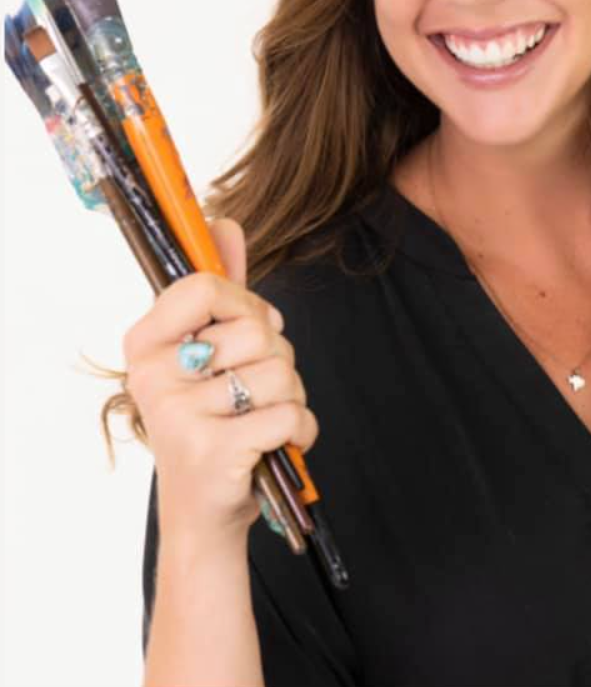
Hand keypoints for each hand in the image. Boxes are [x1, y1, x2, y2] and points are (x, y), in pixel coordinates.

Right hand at [122, 218, 318, 546]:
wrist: (201, 513)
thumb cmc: (210, 421)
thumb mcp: (208, 352)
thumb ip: (220, 290)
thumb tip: (224, 222)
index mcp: (145, 343)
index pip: (207, 286)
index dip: (246, 304)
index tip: (246, 328)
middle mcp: (153, 375)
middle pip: (259, 331)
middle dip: (278, 358)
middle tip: (252, 390)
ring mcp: (179, 414)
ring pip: (281, 372)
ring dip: (291, 398)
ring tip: (261, 420)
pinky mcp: (213, 450)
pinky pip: (290, 414)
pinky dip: (300, 431)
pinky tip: (277, 445)